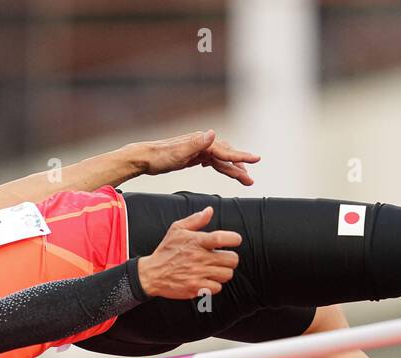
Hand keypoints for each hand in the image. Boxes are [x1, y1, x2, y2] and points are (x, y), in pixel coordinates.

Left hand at [130, 130, 259, 185]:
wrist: (144, 157)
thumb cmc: (159, 157)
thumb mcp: (178, 152)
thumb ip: (196, 143)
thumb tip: (213, 133)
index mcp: (202, 142)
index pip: (226, 151)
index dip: (241, 156)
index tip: (256, 159)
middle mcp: (202, 143)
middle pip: (226, 155)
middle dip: (239, 167)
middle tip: (250, 180)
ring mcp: (198, 149)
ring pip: (220, 160)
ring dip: (231, 169)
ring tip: (243, 178)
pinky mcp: (192, 156)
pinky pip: (211, 161)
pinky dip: (219, 165)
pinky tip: (223, 168)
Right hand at [137, 206, 240, 299]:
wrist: (152, 274)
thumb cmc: (166, 251)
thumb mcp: (177, 230)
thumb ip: (195, 220)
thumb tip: (209, 211)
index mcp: (197, 242)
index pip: (223, 238)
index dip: (234, 239)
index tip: (234, 240)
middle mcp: (200, 258)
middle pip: (232, 260)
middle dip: (230, 259)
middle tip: (223, 258)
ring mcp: (199, 274)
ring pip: (227, 274)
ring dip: (223, 272)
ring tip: (214, 269)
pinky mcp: (196, 288)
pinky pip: (217, 287)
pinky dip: (214, 285)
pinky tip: (207, 280)